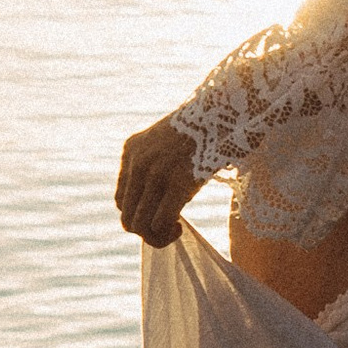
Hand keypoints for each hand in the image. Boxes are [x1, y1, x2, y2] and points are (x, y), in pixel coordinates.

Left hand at [115, 116, 201, 246]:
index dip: (138, 214)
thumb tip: (158, 203)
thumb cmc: (205, 129)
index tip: (159, 214)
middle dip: (144, 231)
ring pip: (138, 224)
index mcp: (132, 149)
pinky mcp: (178, 183)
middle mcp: (138, 162)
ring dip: (155, 236)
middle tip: (168, 228)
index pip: (120, 199)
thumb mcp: (169, 142)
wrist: (226, 110)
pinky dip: (167, 234)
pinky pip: (160, 222)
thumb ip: (156, 165)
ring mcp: (156, 173)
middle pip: (126, 214)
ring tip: (174, 231)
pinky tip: (179, 227)